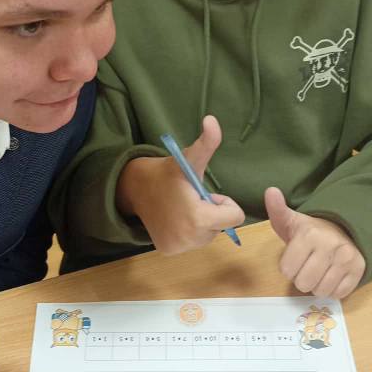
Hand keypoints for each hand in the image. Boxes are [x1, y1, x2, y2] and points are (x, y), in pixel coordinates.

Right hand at [117, 115, 244, 254]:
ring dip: (201, 223)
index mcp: (198, 219)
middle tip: (191, 199)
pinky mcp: (169, 251)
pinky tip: (173, 218)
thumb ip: (206, 143)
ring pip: (207, 236)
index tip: (206, 193)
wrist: (137, 188)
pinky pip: (192, 242)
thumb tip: (212, 119)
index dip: (224, 203)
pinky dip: (188, 232)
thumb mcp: (190, 158)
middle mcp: (189, 239)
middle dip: (212, 213)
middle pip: (220, 227)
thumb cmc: (169, 173)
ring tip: (181, 208)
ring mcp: (178, 248)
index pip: (234, 218)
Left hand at [265, 187, 365, 298]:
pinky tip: (332, 275)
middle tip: (307, 266)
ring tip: (319, 270)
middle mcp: (330, 245)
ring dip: (317, 285)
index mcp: (310, 234)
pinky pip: (338, 294)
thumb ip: (277, 209)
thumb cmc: (311, 230)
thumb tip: (270, 191)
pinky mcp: (359, 269)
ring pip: (321, 291)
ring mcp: (347, 258)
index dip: (288, 267)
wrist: (344, 228)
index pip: (287, 270)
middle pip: (303, 283)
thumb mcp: (291, 219)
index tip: (294, 257)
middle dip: (302, 278)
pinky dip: (333, 289)